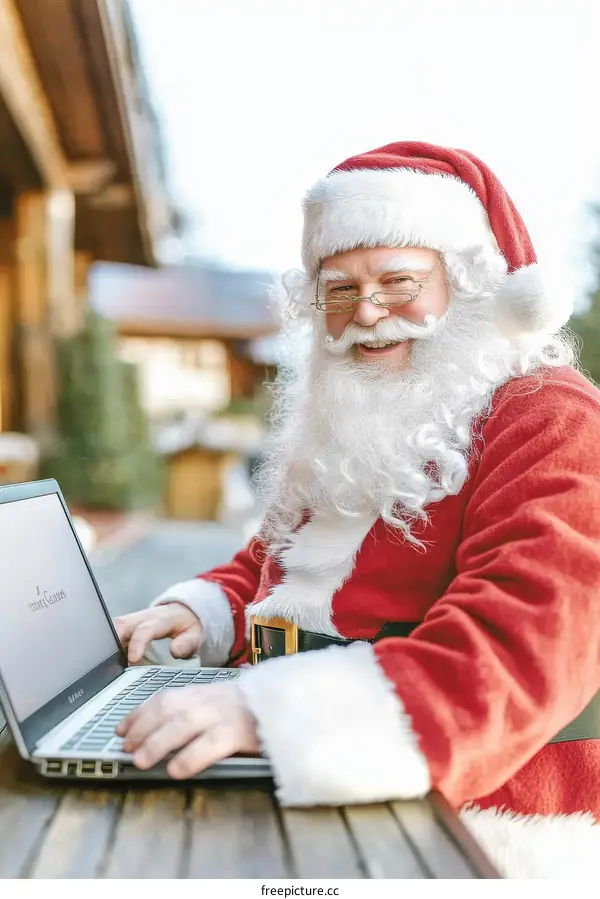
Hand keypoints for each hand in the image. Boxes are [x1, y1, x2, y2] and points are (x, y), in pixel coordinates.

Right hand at [113, 603, 203, 664]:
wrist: (183, 612)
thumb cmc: (187, 626)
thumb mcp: (195, 635)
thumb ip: (187, 643)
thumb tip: (175, 651)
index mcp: (160, 619)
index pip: (145, 629)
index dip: (137, 643)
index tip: (133, 659)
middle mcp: (142, 617)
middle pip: (122, 625)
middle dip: (113, 643)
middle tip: (112, 665)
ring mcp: (132, 621)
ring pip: (114, 629)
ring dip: (109, 647)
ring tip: (110, 667)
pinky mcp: (126, 627)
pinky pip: (114, 634)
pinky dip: (111, 648)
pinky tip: (112, 664)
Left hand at [116, 683, 259, 776]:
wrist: (285, 704)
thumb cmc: (247, 710)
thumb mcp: (216, 703)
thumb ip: (190, 710)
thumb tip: (154, 730)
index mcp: (200, 693)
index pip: (162, 699)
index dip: (138, 715)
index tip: (121, 730)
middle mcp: (208, 700)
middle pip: (168, 709)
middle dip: (143, 729)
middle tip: (127, 748)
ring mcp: (223, 714)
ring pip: (184, 724)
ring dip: (158, 742)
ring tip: (141, 761)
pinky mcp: (239, 733)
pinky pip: (210, 744)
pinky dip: (190, 757)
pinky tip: (176, 770)